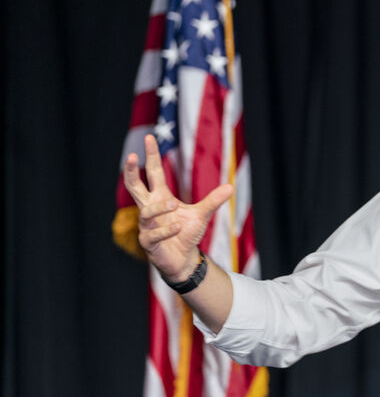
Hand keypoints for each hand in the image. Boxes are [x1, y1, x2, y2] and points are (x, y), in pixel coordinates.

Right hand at [122, 134, 231, 281]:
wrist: (182, 259)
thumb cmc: (186, 233)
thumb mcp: (202, 214)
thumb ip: (213, 200)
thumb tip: (230, 186)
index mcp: (160, 197)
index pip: (153, 173)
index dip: (151, 156)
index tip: (150, 137)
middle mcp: (149, 208)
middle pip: (134, 187)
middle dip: (131, 172)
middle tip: (131, 156)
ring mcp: (146, 225)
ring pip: (146, 212)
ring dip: (160, 208)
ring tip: (174, 205)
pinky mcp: (148, 242)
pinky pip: (153, 234)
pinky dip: (166, 230)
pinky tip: (177, 226)